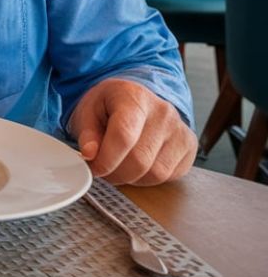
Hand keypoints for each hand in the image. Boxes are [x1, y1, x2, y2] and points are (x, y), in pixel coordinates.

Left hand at [68, 78, 196, 185]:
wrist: (135, 100)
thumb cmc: (109, 106)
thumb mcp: (88, 111)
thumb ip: (87, 133)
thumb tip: (90, 154)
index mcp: (134, 97)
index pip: (123, 136)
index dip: (105, 160)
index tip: (93, 167)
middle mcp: (163, 112)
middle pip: (139, 160)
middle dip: (115, 172)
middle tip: (102, 168)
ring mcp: (180, 130)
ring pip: (154, 173)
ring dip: (131, 178)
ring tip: (118, 165)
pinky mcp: (189, 147)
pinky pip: (167, 176)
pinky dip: (147, 179)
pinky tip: (136, 165)